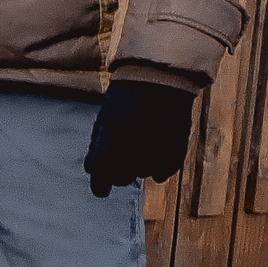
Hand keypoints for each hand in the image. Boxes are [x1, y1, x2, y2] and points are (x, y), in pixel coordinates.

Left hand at [83, 80, 194, 196]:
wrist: (158, 82)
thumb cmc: (124, 101)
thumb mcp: (103, 123)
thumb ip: (97, 149)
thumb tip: (92, 170)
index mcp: (107, 153)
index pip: (100, 184)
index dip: (100, 184)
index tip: (102, 183)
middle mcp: (130, 161)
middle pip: (121, 180)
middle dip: (118, 170)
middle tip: (122, 149)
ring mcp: (154, 160)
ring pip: (142, 173)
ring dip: (139, 162)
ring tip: (142, 137)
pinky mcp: (175, 157)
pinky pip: (163, 172)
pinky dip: (159, 163)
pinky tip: (157, 143)